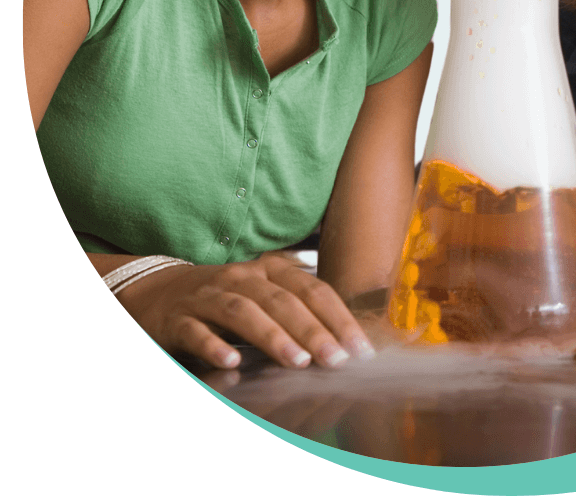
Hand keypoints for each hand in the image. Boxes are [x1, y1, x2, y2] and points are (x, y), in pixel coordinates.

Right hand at [115, 252, 374, 369]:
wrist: (156, 292)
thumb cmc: (225, 301)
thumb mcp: (262, 298)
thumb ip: (297, 313)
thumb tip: (343, 344)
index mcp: (270, 271)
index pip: (312, 290)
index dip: (339, 318)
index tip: (360, 349)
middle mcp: (242, 277)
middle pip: (283, 301)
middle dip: (313, 331)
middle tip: (336, 360)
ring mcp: (209, 296)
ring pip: (244, 312)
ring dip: (273, 336)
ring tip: (298, 361)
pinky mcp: (178, 318)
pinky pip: (197, 331)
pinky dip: (214, 346)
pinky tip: (232, 363)